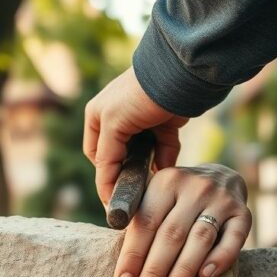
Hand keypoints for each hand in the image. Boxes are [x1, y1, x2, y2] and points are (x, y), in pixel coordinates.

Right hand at [83, 67, 187, 203]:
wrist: (178, 72)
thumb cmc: (138, 95)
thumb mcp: (112, 124)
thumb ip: (107, 157)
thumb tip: (109, 187)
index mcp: (97, 117)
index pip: (98, 159)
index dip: (105, 182)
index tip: (115, 205)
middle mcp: (117, 120)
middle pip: (118, 159)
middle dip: (126, 176)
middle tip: (134, 198)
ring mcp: (142, 122)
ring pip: (141, 157)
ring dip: (146, 171)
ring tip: (150, 190)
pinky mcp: (166, 124)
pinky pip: (162, 150)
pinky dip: (165, 161)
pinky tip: (166, 176)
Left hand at [113, 164, 250, 276]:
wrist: (221, 178)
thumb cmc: (176, 200)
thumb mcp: (155, 197)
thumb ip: (137, 223)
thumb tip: (123, 274)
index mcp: (165, 182)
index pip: (145, 223)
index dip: (133, 256)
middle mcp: (194, 187)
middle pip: (171, 235)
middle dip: (153, 273)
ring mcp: (221, 199)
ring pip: (199, 240)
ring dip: (182, 273)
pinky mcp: (244, 213)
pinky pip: (233, 239)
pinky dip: (220, 259)